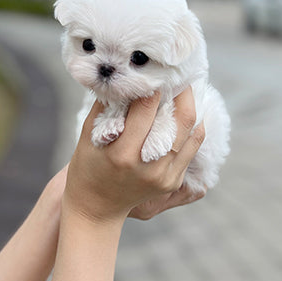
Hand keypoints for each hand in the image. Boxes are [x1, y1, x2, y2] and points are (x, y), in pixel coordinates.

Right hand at [64, 87, 204, 225]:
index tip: (157, 72)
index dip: (154, 87)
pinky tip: (189, 114)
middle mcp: (147, 166)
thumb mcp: (88, 136)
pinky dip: (194, 129)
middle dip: (181, 92)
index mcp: (122, 153)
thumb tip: (125, 79)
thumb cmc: (86, 167)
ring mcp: (164, 177)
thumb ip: (106, 106)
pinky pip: (191, 149)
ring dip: (191, 107)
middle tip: (179, 75)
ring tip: (186, 89)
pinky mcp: (172, 182)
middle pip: (179, 120)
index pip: (147, 109)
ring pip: (191, 133)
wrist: (95, 208)